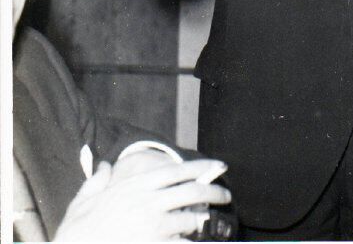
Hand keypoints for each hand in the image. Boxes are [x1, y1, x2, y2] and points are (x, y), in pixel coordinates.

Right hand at [54, 157, 231, 241]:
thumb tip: (104, 166)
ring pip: (189, 219)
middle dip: (213, 192)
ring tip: (205, 220)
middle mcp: (148, 202)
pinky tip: (191, 241)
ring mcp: (152, 227)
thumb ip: (97, 180)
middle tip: (226, 195)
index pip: (177, 171)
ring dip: (200, 220)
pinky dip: (188, 242)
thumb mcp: (83, 200)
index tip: (218, 165)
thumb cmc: (76, 232)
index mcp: (136, 186)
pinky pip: (180, 243)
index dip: (201, 166)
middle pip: (192, 192)